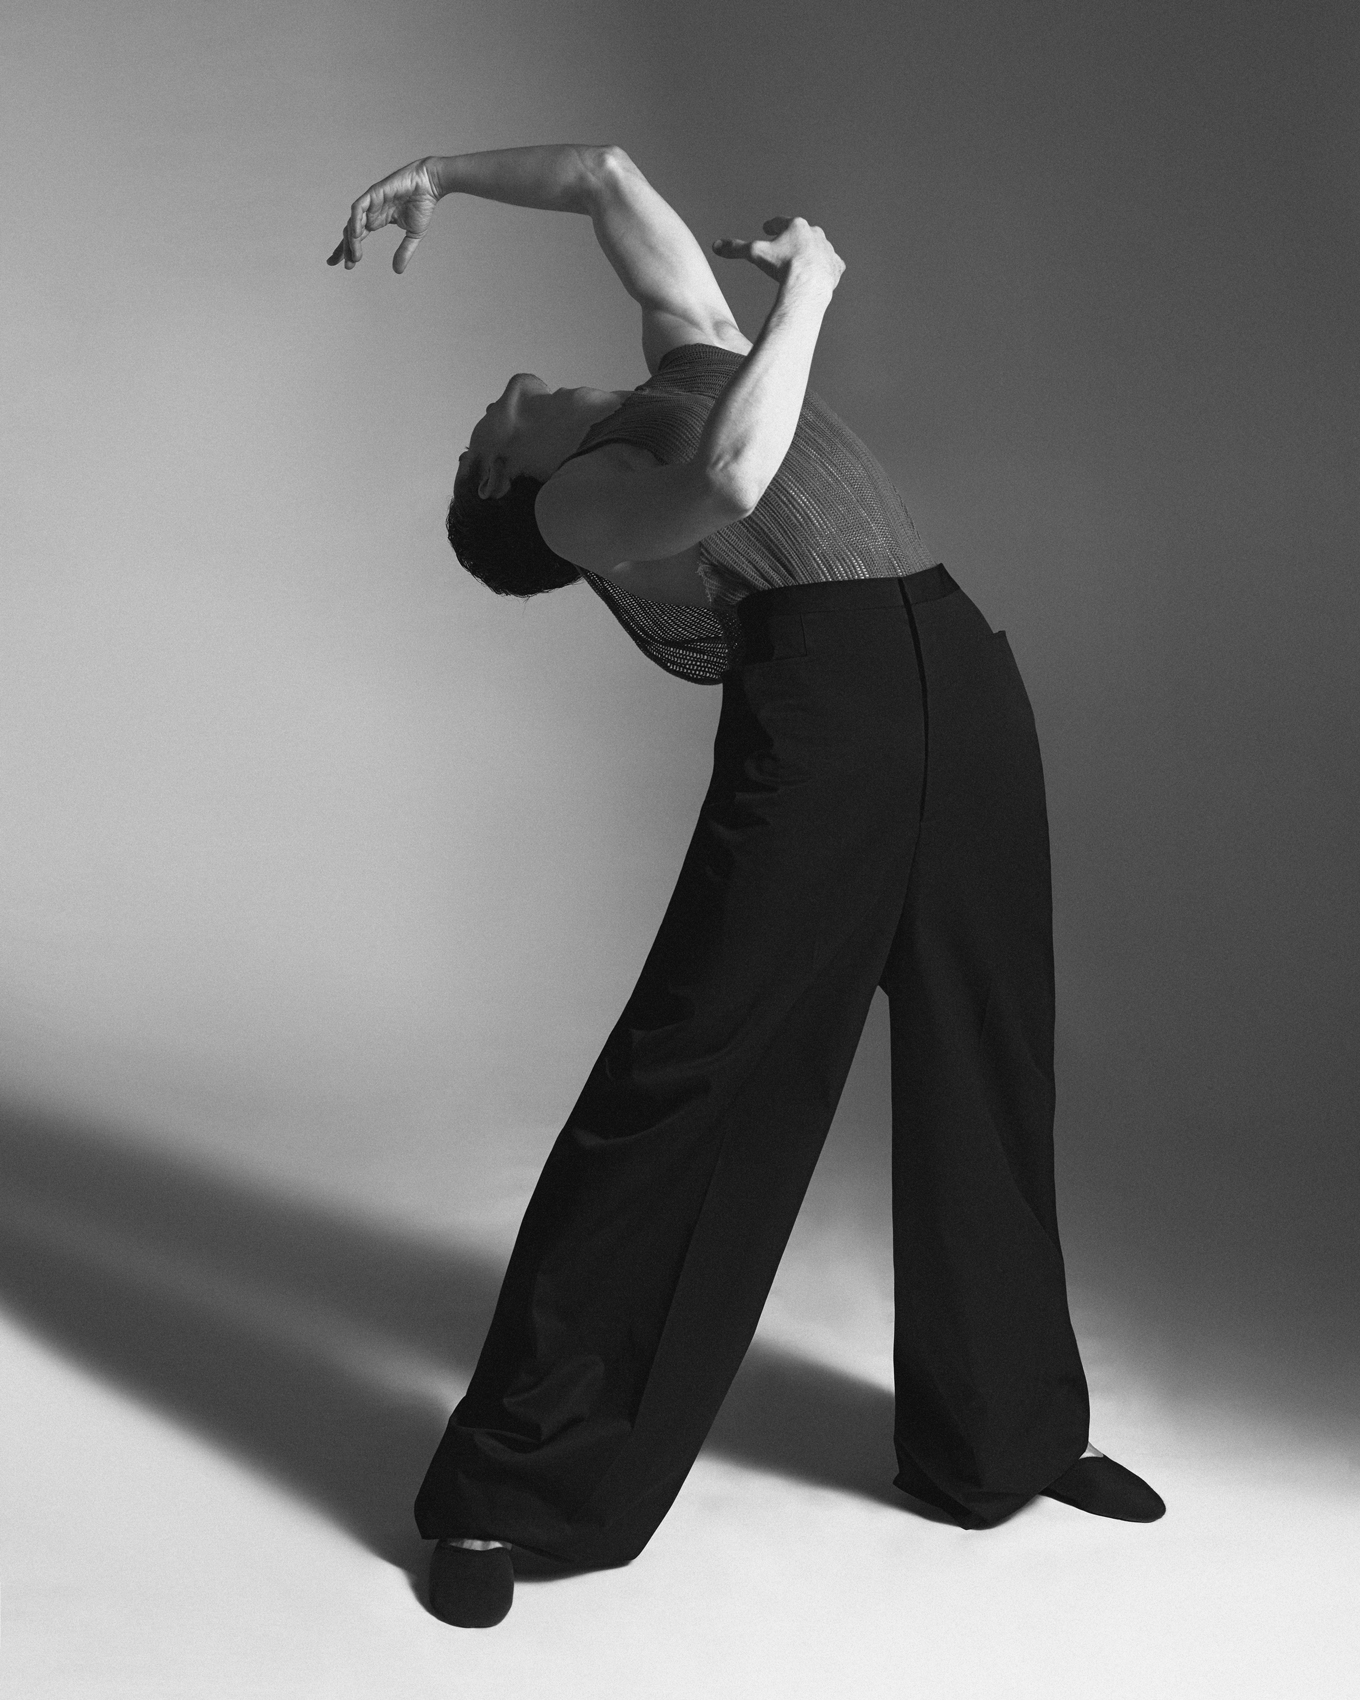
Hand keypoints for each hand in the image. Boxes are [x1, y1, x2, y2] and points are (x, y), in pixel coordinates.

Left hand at [327, 159, 439, 273]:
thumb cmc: (423, 204)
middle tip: (346, 265)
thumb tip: (397, 270)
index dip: (349, 251)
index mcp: (377, 220)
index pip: (358, 237)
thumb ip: (404, 252)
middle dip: (345, 249)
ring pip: (353, 222)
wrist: (429, 184)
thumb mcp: (413, 234)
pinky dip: (355, 221)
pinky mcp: (373, 193)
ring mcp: (371, 202)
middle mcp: (371, 212)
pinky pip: (358, 208)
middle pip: (350, 232)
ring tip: (354, 256)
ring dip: (351, 240)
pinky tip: (356, 235)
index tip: (346, 266)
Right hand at [712, 217, 844, 293]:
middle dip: (793, 238)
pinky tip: (820, 273)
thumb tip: (715, 245)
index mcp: (796, 226)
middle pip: (801, 234)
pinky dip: (825, 268)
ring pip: (817, 248)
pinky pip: (830, 265)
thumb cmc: (782, 266)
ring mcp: (827, 249)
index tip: (768, 227)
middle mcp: (815, 233)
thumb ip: (736, 248)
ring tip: (803, 262)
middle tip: (785, 245)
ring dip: (810, 253)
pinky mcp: (836, 266)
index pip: (781, 222)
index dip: (772, 225)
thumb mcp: (755, 254)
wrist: (808, 284)